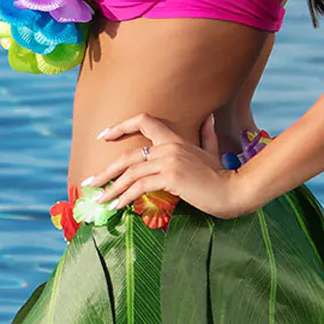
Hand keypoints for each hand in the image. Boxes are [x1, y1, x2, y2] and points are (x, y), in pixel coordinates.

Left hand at [86, 111, 249, 220]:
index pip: (144, 121)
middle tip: (89, 183)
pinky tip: (117, 206)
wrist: (234, 190)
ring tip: (100, 201)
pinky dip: (125, 197)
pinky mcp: (171, 177)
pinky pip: (140, 186)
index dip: (120, 127)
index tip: (102, 136)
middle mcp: (169, 147)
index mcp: (175, 139)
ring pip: (130, 173)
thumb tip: (209, 117)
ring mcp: (169, 161)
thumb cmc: (222, 176)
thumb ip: (206, 135)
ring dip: (111, 189)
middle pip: (128, 156)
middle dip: (105, 171)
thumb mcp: (212, 152)